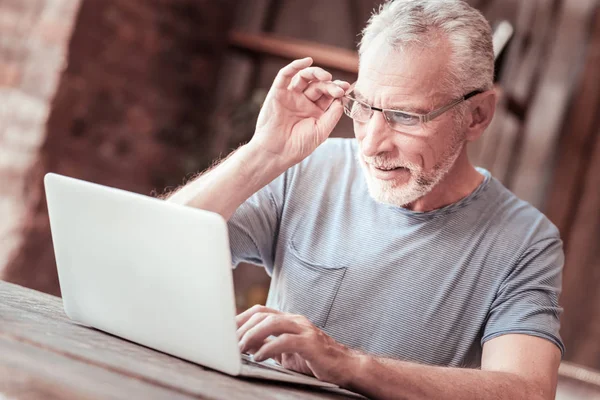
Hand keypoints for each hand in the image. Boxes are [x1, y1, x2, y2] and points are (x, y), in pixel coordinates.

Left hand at [236, 305, 359, 386]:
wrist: (344, 366)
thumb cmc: (314, 360)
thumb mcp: (286, 352)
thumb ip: (268, 345)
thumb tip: (246, 344)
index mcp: (289, 320)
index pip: (260, 311)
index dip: (241, 319)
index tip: (225, 331)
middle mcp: (296, 320)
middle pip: (263, 314)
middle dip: (243, 327)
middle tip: (229, 342)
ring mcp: (304, 329)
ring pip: (273, 322)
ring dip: (252, 335)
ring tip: (240, 348)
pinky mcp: (311, 343)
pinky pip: (285, 341)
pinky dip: (268, 348)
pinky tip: (258, 357)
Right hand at [249, 57, 349, 166]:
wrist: (276, 153)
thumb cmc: (298, 146)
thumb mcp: (321, 131)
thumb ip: (332, 114)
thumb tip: (341, 99)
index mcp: (315, 111)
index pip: (329, 95)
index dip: (338, 90)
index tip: (346, 89)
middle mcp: (303, 101)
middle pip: (318, 85)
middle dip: (330, 84)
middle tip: (339, 88)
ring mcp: (290, 96)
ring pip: (304, 77)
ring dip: (316, 73)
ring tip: (326, 76)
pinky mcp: (277, 93)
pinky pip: (285, 75)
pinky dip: (295, 66)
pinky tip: (307, 61)